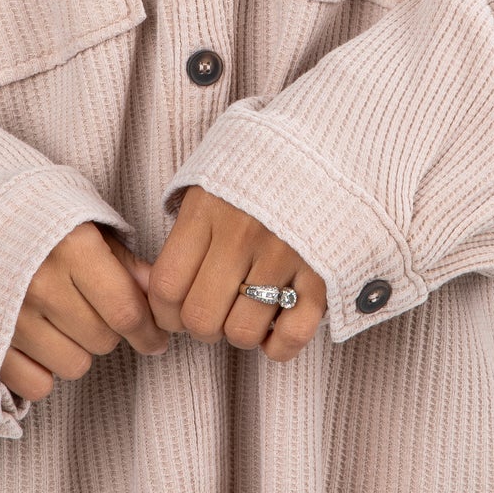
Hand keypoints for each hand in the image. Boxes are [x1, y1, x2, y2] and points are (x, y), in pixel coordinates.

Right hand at [1, 224, 170, 403]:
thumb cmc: (36, 219)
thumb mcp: (85, 224)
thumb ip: (123, 260)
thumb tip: (157, 293)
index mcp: (71, 248)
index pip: (125, 311)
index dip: (149, 331)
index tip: (156, 338)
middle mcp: (40, 284)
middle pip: (103, 340)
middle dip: (109, 330)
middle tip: (93, 310)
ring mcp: (10, 317)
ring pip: (74, 365)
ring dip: (76, 349)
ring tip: (61, 321)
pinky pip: (36, 385)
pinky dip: (42, 370)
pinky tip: (38, 342)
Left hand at [146, 186, 326, 361]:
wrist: (329, 147)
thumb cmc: (259, 170)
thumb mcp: (212, 180)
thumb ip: (188, 227)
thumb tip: (163, 288)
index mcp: (208, 209)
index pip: (166, 287)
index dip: (164, 313)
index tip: (175, 311)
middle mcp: (242, 233)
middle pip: (201, 318)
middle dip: (202, 327)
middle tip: (214, 312)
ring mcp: (285, 254)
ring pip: (243, 332)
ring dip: (240, 334)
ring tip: (246, 314)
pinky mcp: (323, 272)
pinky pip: (291, 335)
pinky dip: (279, 346)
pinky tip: (275, 330)